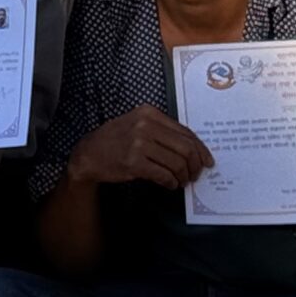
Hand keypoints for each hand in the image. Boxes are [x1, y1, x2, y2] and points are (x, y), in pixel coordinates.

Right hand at [69, 106, 214, 189]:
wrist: (89, 154)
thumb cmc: (116, 140)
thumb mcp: (138, 125)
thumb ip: (162, 132)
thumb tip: (193, 149)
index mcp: (149, 113)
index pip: (186, 132)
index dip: (201, 150)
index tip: (207, 161)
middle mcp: (145, 125)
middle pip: (186, 148)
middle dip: (195, 165)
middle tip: (195, 175)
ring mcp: (139, 143)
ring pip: (177, 163)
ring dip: (183, 176)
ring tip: (180, 181)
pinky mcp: (134, 162)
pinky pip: (164, 175)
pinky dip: (171, 182)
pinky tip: (169, 184)